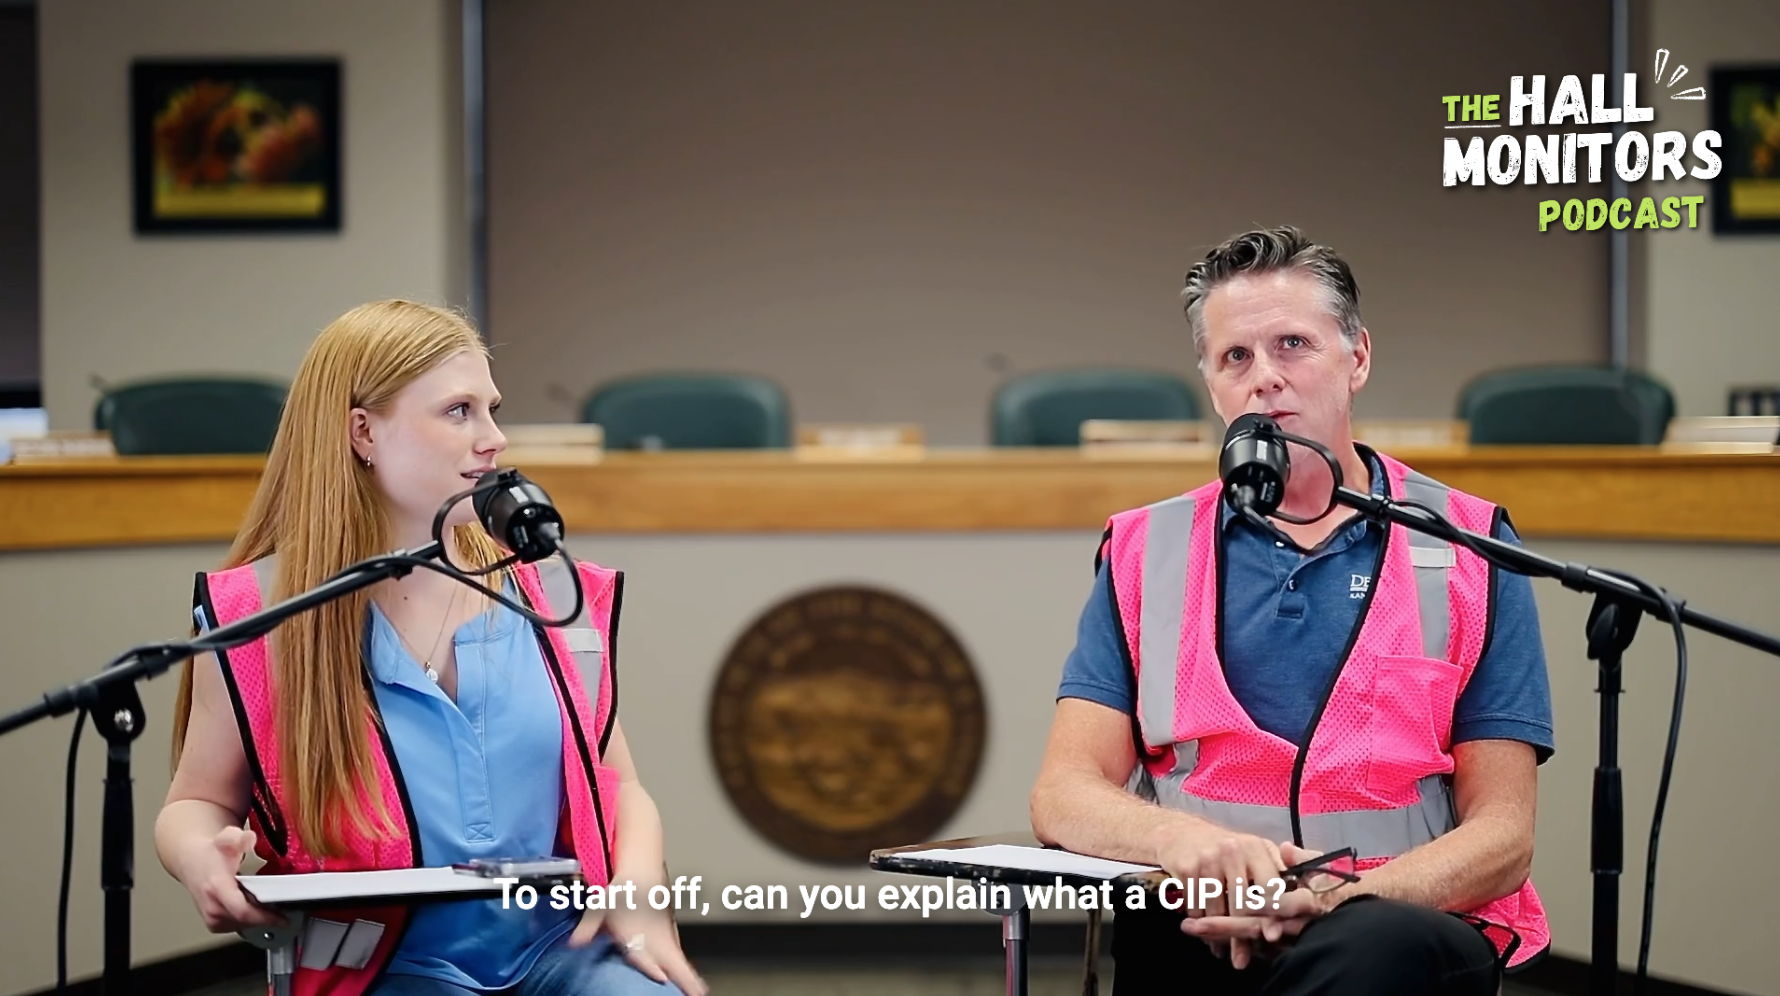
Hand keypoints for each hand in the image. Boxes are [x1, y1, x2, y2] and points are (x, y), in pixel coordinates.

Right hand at [178, 827, 283, 932]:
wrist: (192, 861)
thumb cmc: (211, 852)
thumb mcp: (226, 838)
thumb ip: (239, 838)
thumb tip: (250, 838)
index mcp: (217, 888)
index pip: (243, 911)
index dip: (266, 917)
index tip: (284, 919)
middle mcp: (212, 907)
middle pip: (247, 921)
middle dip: (267, 915)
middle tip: (283, 905)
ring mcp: (212, 918)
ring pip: (244, 925)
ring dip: (259, 917)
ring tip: (268, 902)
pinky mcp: (214, 924)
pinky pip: (239, 925)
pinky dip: (250, 918)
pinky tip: (254, 905)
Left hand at [572, 901, 706, 995]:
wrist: (644, 870)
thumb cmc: (622, 891)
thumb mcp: (599, 907)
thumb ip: (588, 927)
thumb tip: (575, 943)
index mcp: (635, 931)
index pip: (645, 953)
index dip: (651, 965)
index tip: (661, 977)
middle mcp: (653, 937)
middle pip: (672, 961)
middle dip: (683, 978)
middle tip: (697, 994)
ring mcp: (665, 936)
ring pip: (678, 959)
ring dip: (688, 977)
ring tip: (699, 994)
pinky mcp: (671, 935)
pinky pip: (678, 955)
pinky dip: (685, 969)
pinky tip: (689, 979)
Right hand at [1178, 843, 1348, 965]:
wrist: (1181, 832)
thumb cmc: (1227, 850)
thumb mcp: (1256, 852)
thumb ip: (1280, 873)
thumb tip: (1304, 901)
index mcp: (1256, 848)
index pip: (1270, 887)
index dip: (1272, 914)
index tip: (1272, 937)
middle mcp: (1233, 850)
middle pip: (1243, 904)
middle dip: (1243, 935)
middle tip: (1242, 959)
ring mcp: (1208, 858)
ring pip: (1217, 909)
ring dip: (1219, 934)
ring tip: (1221, 950)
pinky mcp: (1187, 867)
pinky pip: (1196, 905)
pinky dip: (1199, 921)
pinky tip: (1202, 932)